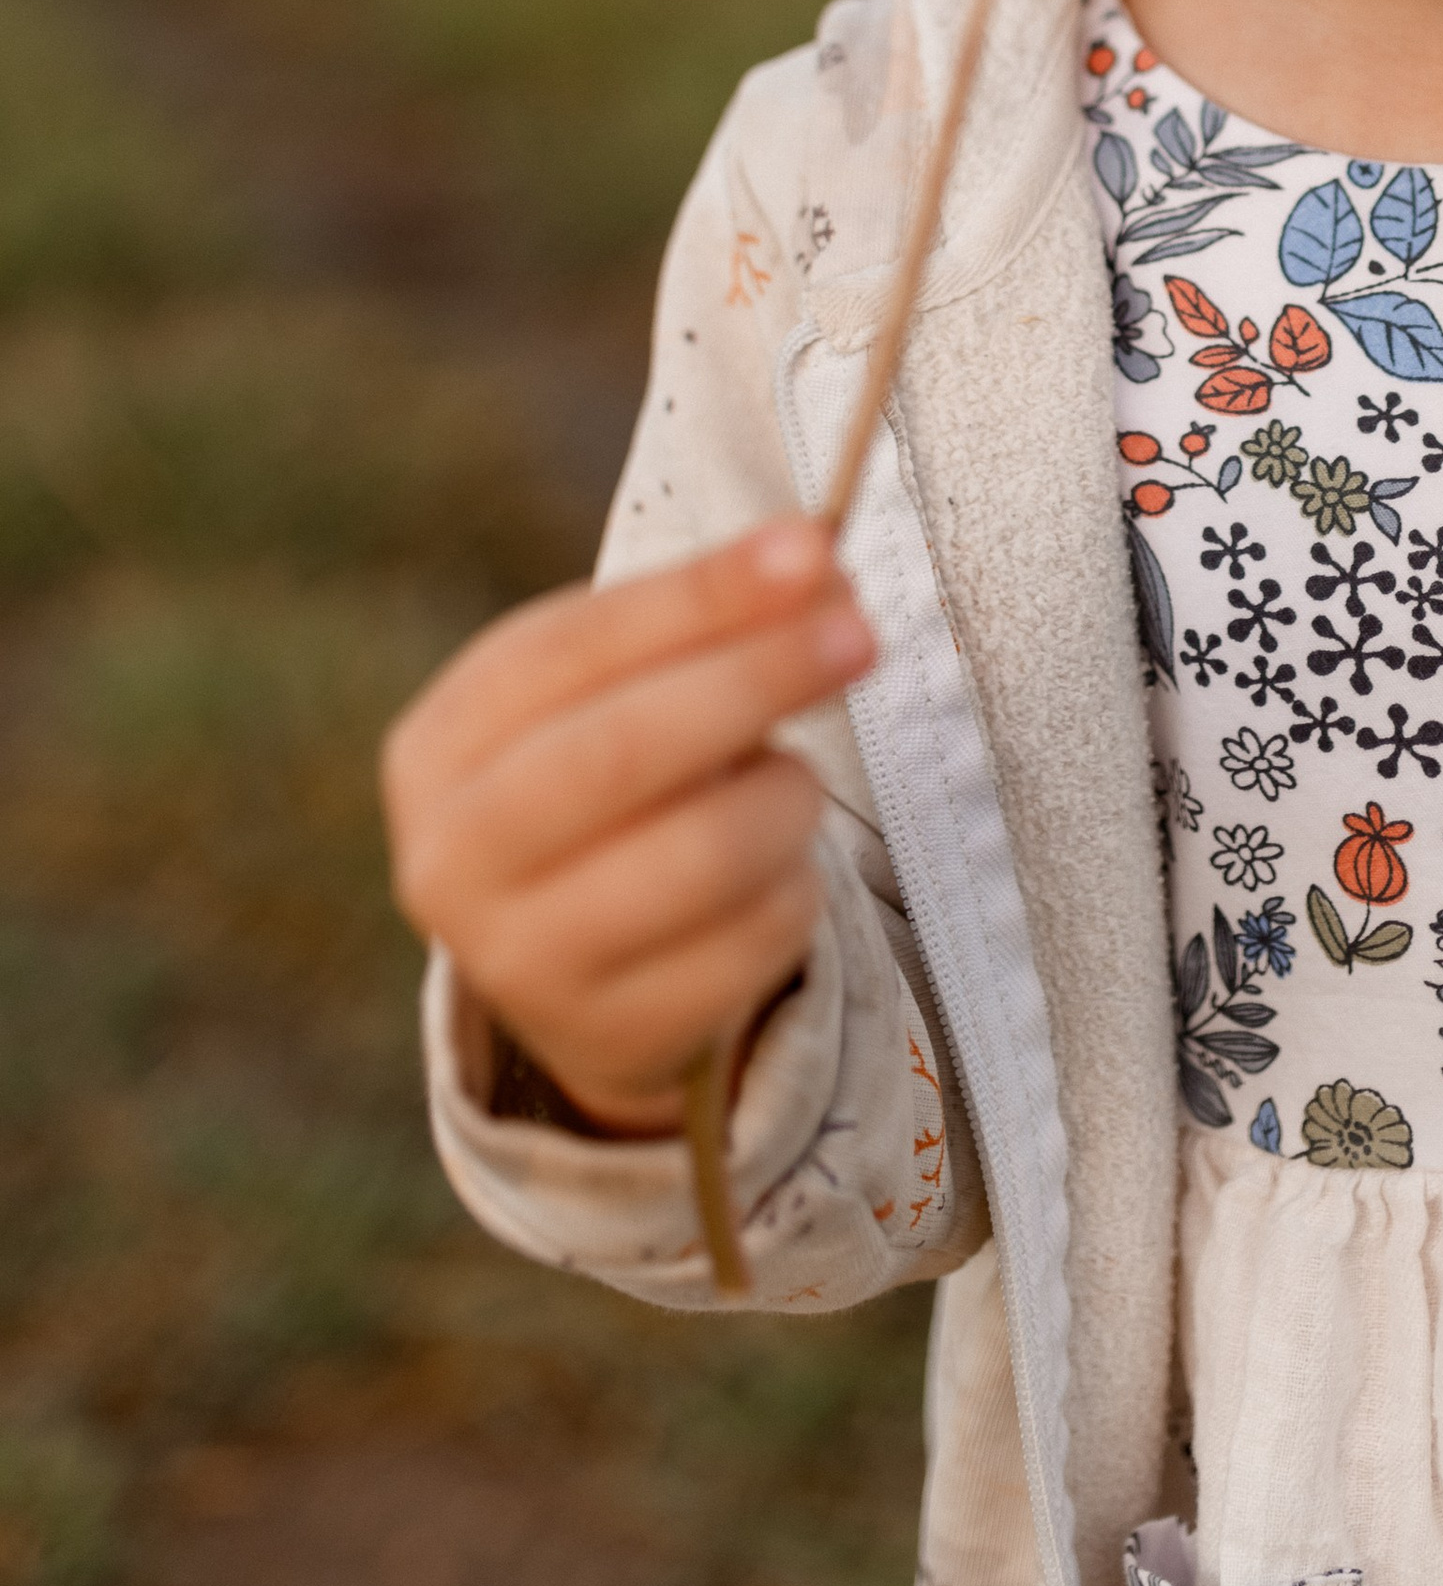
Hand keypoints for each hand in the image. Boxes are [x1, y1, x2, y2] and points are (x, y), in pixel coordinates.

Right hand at [382, 519, 874, 1134]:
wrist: (571, 961)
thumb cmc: (608, 778)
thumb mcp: (619, 689)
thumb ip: (705, 621)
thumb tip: (817, 565)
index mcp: (440, 746)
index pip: (572, 650)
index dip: (698, 596)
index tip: (811, 550)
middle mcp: (452, 860)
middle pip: (623, 751)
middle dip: (756, 676)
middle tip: (859, 632)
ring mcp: (520, 963)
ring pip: (703, 852)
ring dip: (786, 793)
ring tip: (791, 779)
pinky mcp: (610, 1035)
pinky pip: (752, 939)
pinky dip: (796, 884)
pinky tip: (777, 868)